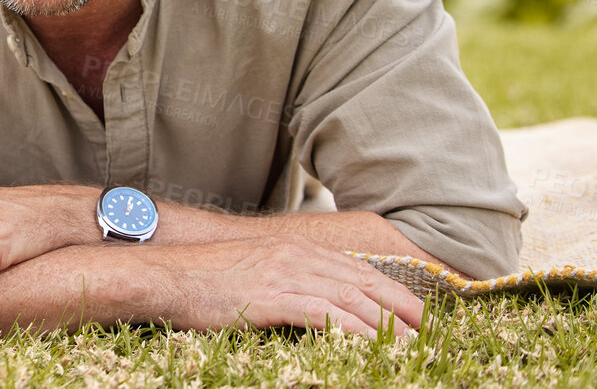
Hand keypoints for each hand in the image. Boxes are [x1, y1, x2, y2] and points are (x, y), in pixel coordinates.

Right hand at [145, 237, 422, 338]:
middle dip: (404, 308)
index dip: (394, 292)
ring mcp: (284, 274)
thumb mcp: (251, 271)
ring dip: (389, 326)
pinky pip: (325, 315)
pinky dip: (355, 331)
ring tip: (414, 349)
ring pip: (353, 300)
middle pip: (365, 282)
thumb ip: (284, 279)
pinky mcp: (271, 297)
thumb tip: (309, 301)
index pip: (357, 269)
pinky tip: (373, 346)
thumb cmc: (202, 280)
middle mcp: (296, 255)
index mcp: (294, 248)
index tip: (420, 315)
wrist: (164, 275)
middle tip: (433, 334)